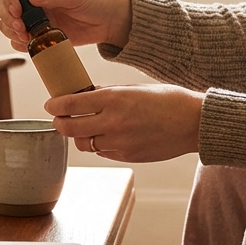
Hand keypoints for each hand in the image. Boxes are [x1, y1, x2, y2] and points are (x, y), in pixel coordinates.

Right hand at [0, 0, 132, 51]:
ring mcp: (34, 17)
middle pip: (2, 5)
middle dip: (7, 17)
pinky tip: (31, 44)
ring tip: (27, 37)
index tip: (17, 11)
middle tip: (21, 28)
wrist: (109, 21)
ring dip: (10, 32)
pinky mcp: (38, 34)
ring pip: (7, 24)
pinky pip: (19, 40)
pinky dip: (19, 44)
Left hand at [45, 84, 202, 162]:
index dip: (55, 105)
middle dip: (60, 123)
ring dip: (80, 136)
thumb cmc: (168, 100)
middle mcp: (113, 122)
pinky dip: (99, 144)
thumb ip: (107, 94)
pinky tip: (108, 135)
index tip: (51, 104)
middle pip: (69, 128)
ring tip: (86, 127)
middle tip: (59, 119)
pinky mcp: (126, 156)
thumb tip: (85, 95)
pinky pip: (102, 152)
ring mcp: (119, 142)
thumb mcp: (134, 88)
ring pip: (84, 143)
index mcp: (114, 99)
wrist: (194, 123)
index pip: (71, 104)